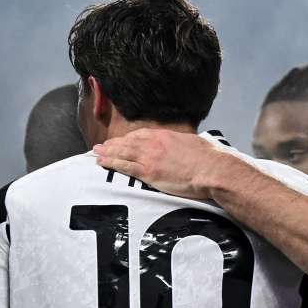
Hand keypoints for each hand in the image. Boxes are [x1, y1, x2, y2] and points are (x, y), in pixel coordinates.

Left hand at [93, 129, 226, 199]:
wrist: (211, 169)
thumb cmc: (208, 159)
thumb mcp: (193, 143)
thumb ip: (181, 144)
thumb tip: (182, 146)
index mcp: (165, 135)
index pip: (140, 135)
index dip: (127, 139)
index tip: (119, 141)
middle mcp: (153, 143)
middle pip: (127, 142)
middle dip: (112, 144)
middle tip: (100, 147)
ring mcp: (149, 157)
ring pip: (122, 153)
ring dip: (107, 153)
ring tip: (96, 154)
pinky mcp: (149, 172)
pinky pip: (125, 166)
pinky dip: (111, 163)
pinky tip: (102, 163)